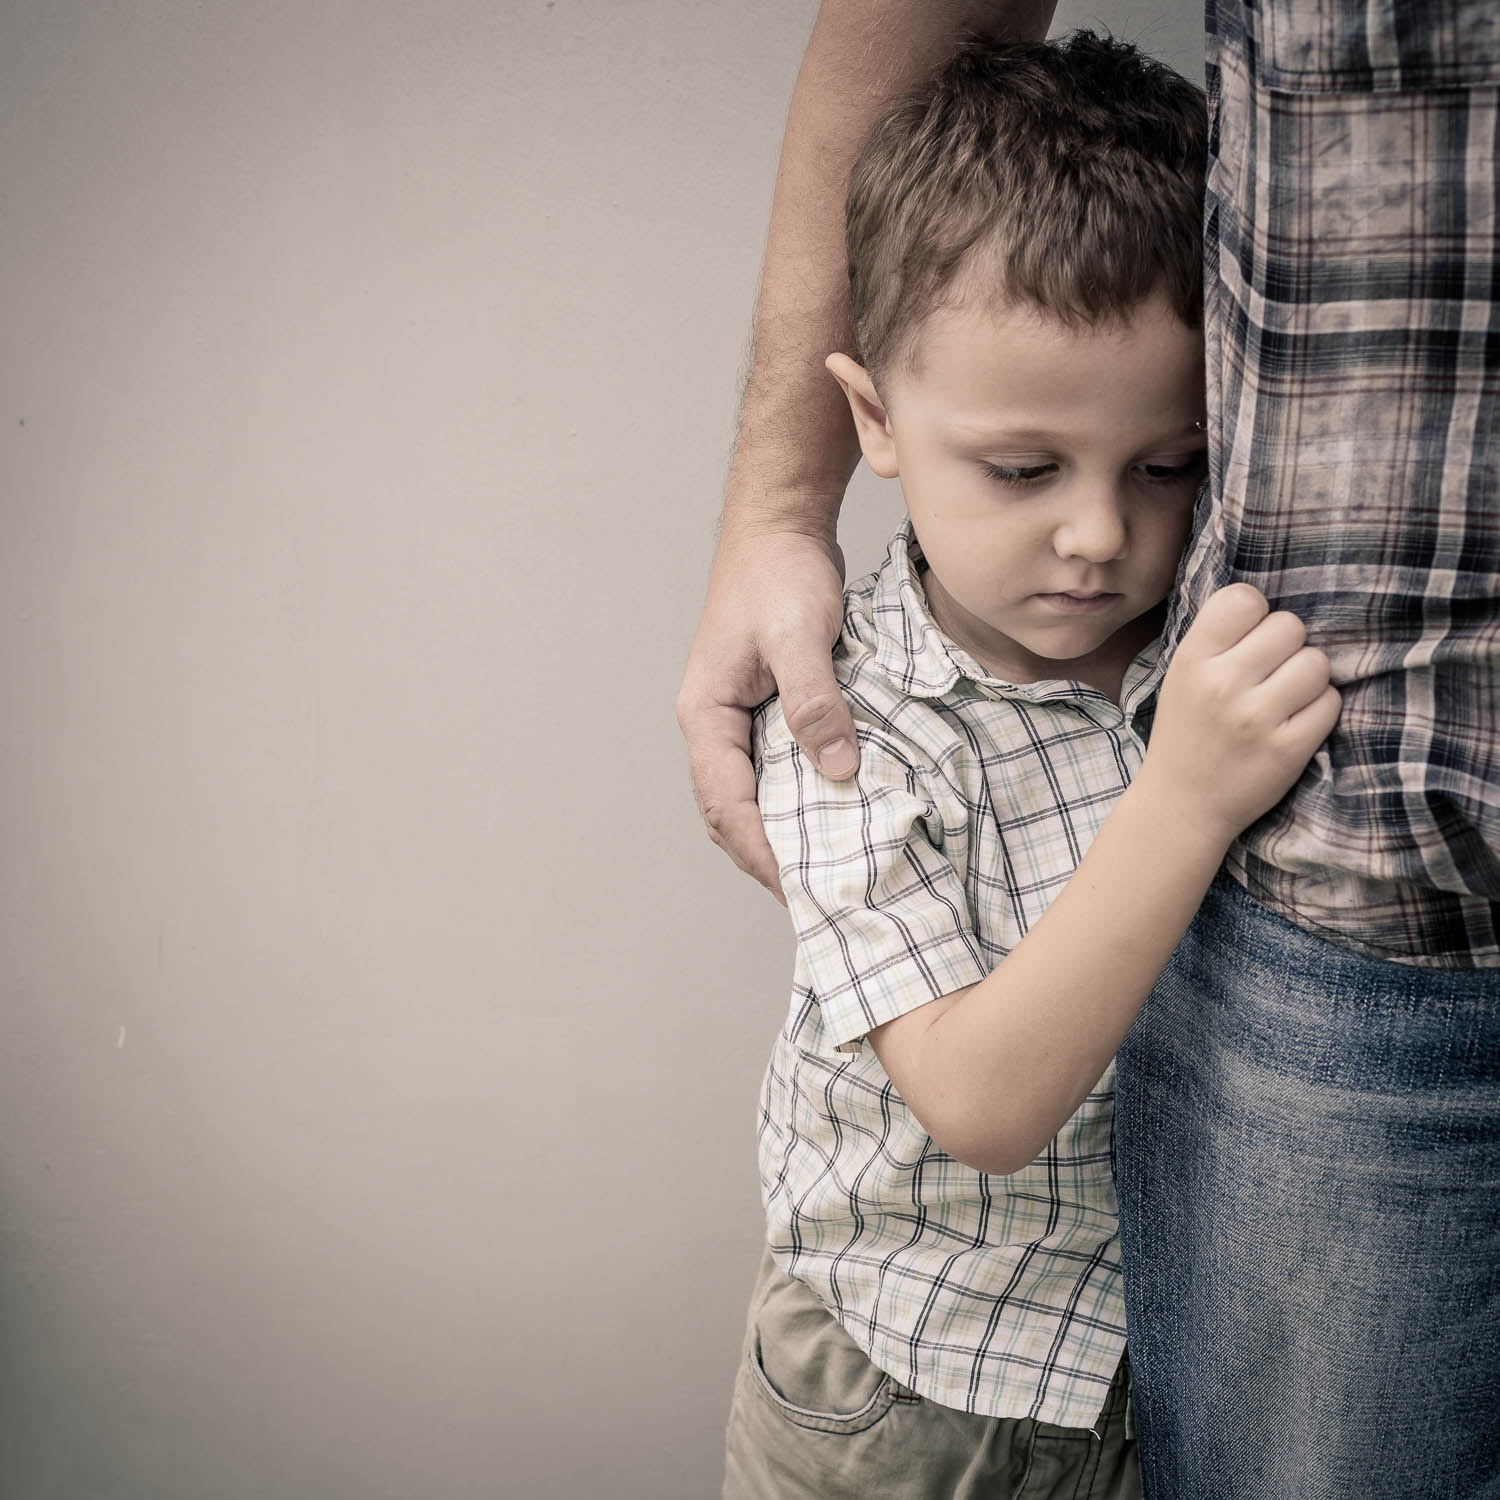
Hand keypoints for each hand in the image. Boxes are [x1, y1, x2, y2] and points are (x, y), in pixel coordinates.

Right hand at [677, 520, 857, 900]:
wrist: (780, 528)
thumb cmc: (780, 575)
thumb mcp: (799, 638)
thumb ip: (815, 704)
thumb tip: (838, 772)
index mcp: (706, 714)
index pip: (726, 803)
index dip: (760, 851)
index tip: (798, 889)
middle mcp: (713, 724)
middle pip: (730, 812)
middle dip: (766, 857)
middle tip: (816, 898)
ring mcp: (737, 718)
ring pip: (751, 795)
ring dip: (780, 833)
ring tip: (824, 870)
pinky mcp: (765, 708)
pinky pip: (774, 769)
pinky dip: (797, 799)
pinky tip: (832, 815)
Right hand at [1141, 583, 1340, 848]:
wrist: (1182, 804)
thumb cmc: (1188, 732)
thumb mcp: (1183, 677)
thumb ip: (1219, 639)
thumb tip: (1273, 602)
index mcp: (1192, 660)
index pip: (1245, 599)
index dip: (1256, 615)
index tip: (1249, 638)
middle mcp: (1223, 684)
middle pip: (1290, 626)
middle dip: (1287, 647)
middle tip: (1269, 673)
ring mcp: (1257, 718)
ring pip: (1317, 663)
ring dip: (1308, 678)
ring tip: (1284, 697)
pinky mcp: (1288, 749)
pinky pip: (1330, 702)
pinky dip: (1319, 709)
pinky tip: (1294, 722)